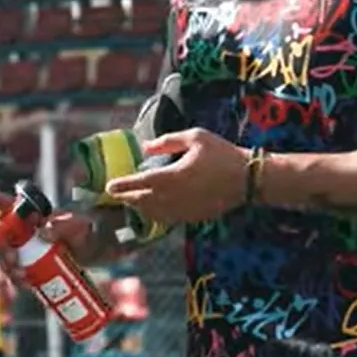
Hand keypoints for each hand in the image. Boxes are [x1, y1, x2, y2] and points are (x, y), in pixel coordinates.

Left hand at [103, 129, 249, 226]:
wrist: (248, 179)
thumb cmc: (222, 154)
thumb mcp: (195, 137)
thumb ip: (168, 141)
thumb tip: (145, 147)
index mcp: (173, 176)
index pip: (140, 183)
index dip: (123, 185)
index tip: (108, 186)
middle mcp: (175, 197)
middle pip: (143, 201)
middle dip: (127, 198)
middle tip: (114, 195)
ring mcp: (184, 210)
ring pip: (154, 213)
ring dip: (140, 208)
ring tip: (130, 201)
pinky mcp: (193, 217)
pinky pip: (168, 219)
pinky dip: (156, 215)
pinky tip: (152, 210)